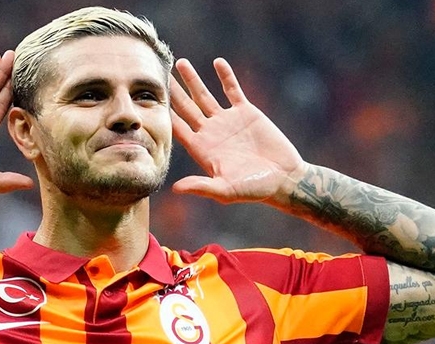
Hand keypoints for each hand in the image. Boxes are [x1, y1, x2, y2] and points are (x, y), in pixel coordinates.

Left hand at [170, 58, 305, 202]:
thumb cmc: (253, 189)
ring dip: (193, 80)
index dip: (165, 114)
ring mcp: (227, 121)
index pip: (178, 128)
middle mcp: (210, 132)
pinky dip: (226, 76)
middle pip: (187, 108)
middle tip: (160, 73)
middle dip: (174, 91)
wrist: (283, 178)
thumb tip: (175, 189)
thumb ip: (201, 187)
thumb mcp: (225, 191)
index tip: (151, 99)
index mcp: (201, 149)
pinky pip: (232, 90)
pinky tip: (217, 62)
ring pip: (205, 95)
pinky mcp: (246, 112)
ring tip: (181, 62)